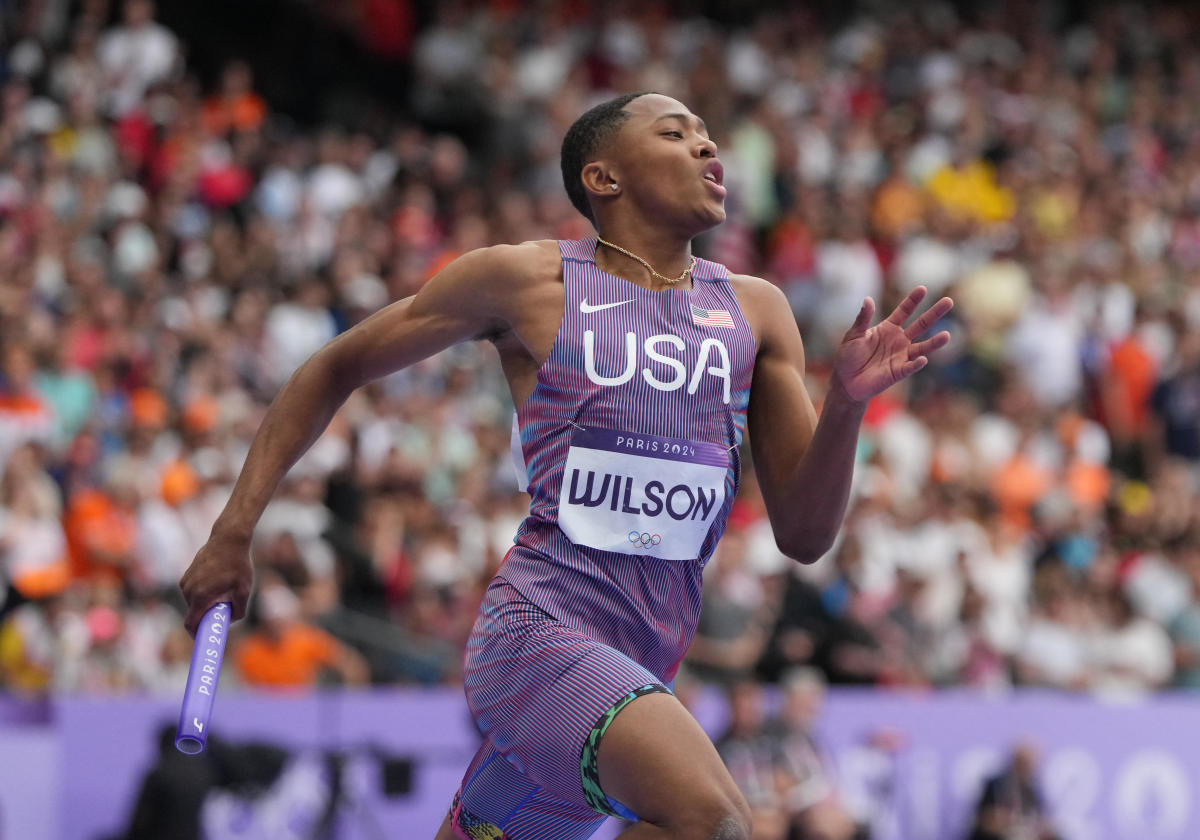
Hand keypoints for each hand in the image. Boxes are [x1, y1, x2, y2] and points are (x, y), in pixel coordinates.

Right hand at [179, 531, 253, 635]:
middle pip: (195, 614)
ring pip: (194, 603)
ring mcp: (185, 582)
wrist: (228, 538)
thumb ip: (238, 610)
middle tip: (224, 613)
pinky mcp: (186, 575)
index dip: (196, 636)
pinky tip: (218, 582)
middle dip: (207, 617)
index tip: (204, 642)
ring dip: (206, 604)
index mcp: (201, 596)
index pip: (191, 624)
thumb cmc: (238, 564)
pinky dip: (203, 594)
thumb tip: (230, 620)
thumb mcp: (244, 589)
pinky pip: (193, 592)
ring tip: (224, 591)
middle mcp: (188, 590)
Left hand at [831, 286, 952, 403]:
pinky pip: (910, 367)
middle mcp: (899, 340)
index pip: (904, 311)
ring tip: (947, 336)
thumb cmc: (848, 356)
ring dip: (934, 342)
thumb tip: (867, 299)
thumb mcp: (854, 335)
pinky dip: (916, 364)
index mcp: (889, 328)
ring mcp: (901, 356)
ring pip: (922, 347)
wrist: (846, 381)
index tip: (922, 288)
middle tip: (949, 301)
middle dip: (934, 313)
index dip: (913, 300)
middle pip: (921, 325)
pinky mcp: (898, 372)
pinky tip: (922, 359)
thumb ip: (863, 318)